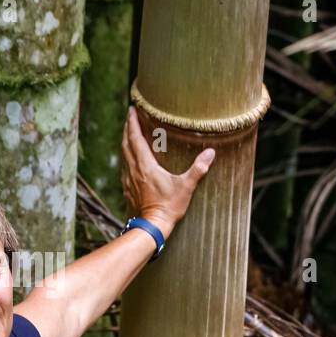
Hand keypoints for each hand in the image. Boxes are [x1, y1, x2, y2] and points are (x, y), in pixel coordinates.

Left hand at [120, 104, 214, 240]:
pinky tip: (130, 159)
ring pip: (124, 155)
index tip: (131, 110)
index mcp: (145, 165)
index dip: (133, 123)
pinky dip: (126, 157)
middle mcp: (134, 169)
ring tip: (129, 133)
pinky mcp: (128, 188)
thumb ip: (198, 168)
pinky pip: (125, 167)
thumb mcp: (186, 186)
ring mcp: (129, 179)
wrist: (151, 226)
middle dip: (128, 129)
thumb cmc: (168, 206)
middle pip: (126, 144)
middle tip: (130, 117)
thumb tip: (211, 153)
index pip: (135, 138)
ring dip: (125, 142)